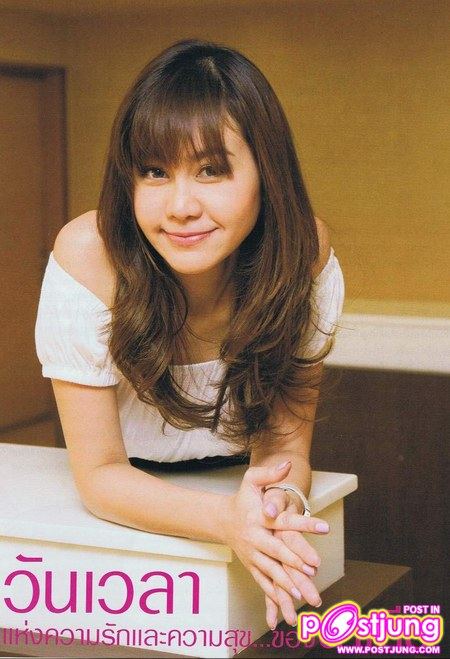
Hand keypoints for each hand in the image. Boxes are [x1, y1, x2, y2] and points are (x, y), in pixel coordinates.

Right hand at [223, 461, 328, 615]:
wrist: (222, 519)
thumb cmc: (242, 499)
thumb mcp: (251, 480)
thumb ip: (270, 473)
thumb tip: (288, 463)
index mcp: (258, 517)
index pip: (283, 520)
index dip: (304, 523)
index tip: (325, 526)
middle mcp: (254, 537)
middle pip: (276, 550)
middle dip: (295, 560)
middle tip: (314, 568)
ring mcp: (252, 553)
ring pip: (270, 570)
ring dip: (286, 582)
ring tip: (303, 593)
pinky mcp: (251, 565)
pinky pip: (263, 581)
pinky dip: (275, 593)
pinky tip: (289, 602)